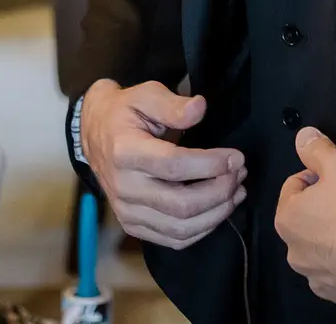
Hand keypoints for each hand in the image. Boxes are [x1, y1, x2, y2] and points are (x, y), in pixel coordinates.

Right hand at [79, 79, 246, 249]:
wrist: (95, 134)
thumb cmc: (125, 112)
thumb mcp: (145, 95)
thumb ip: (172, 104)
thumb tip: (199, 108)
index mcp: (125, 153)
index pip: (174, 167)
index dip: (211, 165)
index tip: (237, 157)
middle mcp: (124, 187)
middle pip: (181, 204)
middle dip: (220, 191)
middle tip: (240, 173)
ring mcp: (127, 211)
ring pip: (180, 228)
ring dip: (216, 213)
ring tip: (237, 191)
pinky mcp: (133, 225)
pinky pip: (172, 240)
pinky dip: (202, 230)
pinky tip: (219, 209)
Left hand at [275, 127, 335, 314]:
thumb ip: (317, 149)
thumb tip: (302, 135)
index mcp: (287, 218)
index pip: (295, 186)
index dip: (317, 176)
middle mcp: (293, 252)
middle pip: (306, 220)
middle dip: (323, 210)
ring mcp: (314, 277)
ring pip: (320, 249)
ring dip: (333, 238)